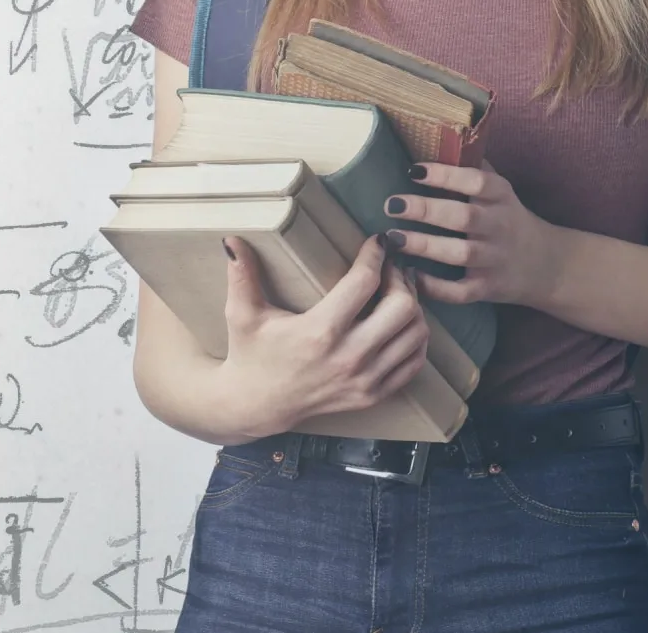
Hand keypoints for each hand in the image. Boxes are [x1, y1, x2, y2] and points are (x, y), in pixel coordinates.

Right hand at [219, 232, 430, 432]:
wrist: (255, 407)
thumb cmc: (250, 354)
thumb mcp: (242, 314)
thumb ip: (241, 275)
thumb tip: (232, 240)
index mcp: (319, 332)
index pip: (364, 282)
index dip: (376, 254)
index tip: (377, 241)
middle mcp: (348, 358)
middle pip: (402, 307)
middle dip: (401, 278)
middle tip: (390, 266)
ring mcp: (364, 380)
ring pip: (415, 334)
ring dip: (413, 305)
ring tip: (398, 289)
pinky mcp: (372, 395)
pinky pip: (414, 362)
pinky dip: (415, 338)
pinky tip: (401, 321)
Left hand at [382, 158, 559, 306]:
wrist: (545, 264)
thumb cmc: (510, 219)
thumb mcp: (501, 190)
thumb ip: (474, 169)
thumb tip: (440, 140)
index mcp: (501, 196)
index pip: (475, 181)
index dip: (445, 175)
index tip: (413, 170)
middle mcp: (499, 226)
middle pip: (462, 217)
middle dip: (425, 210)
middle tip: (392, 204)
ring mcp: (494, 259)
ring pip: (458, 253)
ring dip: (423, 245)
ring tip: (392, 238)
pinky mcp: (488, 288)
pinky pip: (460, 291)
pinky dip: (435, 287)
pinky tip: (412, 275)